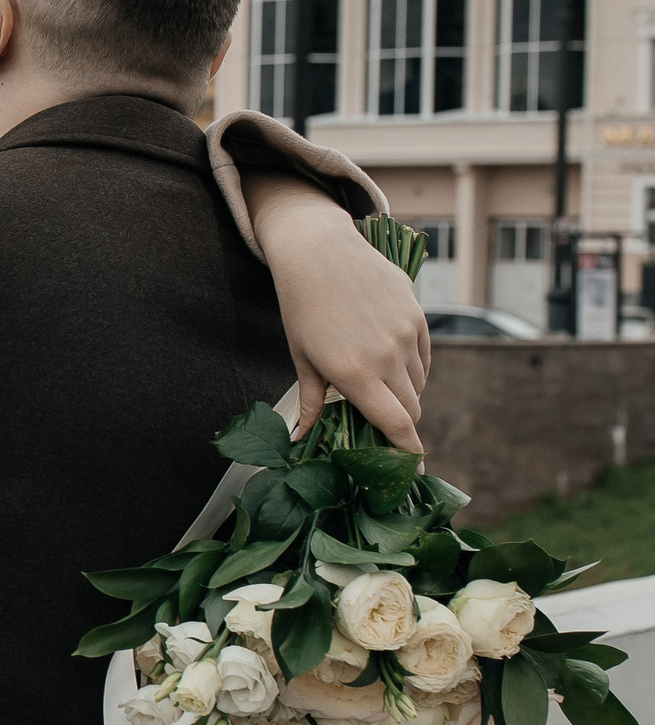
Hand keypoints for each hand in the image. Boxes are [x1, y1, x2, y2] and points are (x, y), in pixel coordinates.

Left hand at [248, 176, 430, 451]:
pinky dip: (411, 368)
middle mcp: (385, 357)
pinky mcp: (417, 316)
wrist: (318, 252)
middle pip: (411, 409)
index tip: (413, 472)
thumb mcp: (302, 357)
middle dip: (401, 425)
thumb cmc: (301, 308)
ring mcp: (405, 335)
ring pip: (417, 384)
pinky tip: (388, 360)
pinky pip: (422, 357)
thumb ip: (310, 403)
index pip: (396, 425)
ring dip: (403, 394)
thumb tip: (301, 440)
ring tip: (376, 385)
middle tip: (383, 431)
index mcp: (353, 373)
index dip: (408, 453)